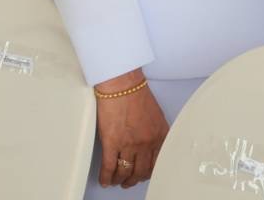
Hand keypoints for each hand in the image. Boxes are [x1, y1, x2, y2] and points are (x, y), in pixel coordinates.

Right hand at [95, 69, 168, 188]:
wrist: (121, 82)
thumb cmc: (135, 92)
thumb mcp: (155, 114)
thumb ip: (155, 131)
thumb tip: (150, 144)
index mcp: (159, 135)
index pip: (157, 162)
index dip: (148, 172)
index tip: (144, 174)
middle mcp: (146, 142)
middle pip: (141, 171)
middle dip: (135, 179)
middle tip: (129, 181)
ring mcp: (129, 144)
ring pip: (125, 171)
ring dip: (120, 179)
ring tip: (116, 181)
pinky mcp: (112, 142)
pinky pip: (109, 166)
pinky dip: (106, 176)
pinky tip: (105, 180)